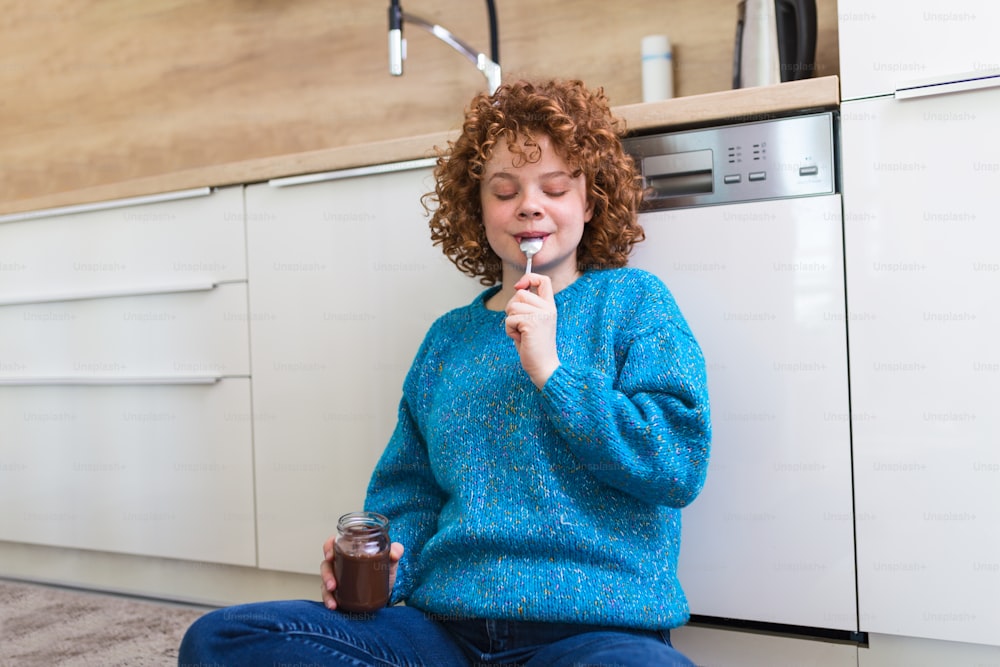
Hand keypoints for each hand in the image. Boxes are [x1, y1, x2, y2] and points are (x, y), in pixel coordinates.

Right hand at [321, 538, 404, 609]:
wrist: (386, 593)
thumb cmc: (384, 572)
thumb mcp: (390, 561)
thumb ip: (395, 552)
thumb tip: (395, 553)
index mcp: (350, 550)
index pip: (334, 544)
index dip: (328, 547)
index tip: (330, 555)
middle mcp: (341, 563)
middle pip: (326, 564)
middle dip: (326, 573)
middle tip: (333, 583)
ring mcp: (338, 578)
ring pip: (324, 579)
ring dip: (326, 588)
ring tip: (333, 593)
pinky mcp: (338, 592)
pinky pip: (328, 594)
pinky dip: (329, 599)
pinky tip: (333, 605)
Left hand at [504, 273, 559, 387]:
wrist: (544, 367)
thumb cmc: (534, 347)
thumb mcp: (533, 322)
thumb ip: (527, 306)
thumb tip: (518, 289)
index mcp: (550, 306)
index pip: (543, 280)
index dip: (529, 278)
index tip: (520, 286)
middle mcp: (548, 308)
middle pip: (520, 294)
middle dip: (512, 309)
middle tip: (520, 326)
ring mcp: (541, 315)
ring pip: (512, 307)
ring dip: (511, 322)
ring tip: (522, 334)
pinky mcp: (532, 323)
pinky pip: (509, 320)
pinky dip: (510, 331)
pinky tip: (521, 339)